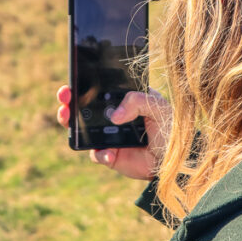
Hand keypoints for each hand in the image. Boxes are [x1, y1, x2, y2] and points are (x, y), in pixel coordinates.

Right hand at [56, 85, 171, 180]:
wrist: (176, 161)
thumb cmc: (170, 128)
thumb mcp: (158, 106)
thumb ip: (137, 101)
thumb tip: (115, 116)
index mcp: (124, 99)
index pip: (101, 88)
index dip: (85, 83)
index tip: (75, 79)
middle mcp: (113, 116)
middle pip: (84, 107)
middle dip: (70, 100)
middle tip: (65, 97)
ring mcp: (109, 136)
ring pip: (83, 129)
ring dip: (72, 124)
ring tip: (68, 119)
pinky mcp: (110, 155)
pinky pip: (96, 153)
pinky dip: (99, 152)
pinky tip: (109, 153)